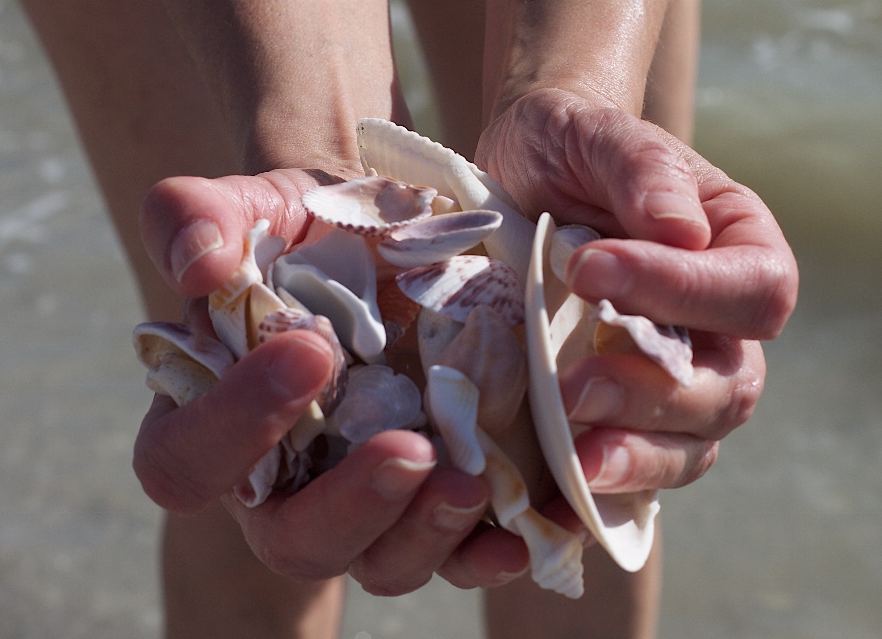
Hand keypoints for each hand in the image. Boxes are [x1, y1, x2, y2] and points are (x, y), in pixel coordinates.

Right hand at [136, 169, 527, 593]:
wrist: (386, 241)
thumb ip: (195, 218)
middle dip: (350, 506)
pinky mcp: (428, 500)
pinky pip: (454, 555)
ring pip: (378, 562)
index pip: (188, 459)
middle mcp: (283, 482)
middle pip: (291, 540)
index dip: (236, 425)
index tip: (310, 349)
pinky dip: (487, 553)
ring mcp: (361, 500)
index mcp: (213, 421)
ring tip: (472, 484)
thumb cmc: (304, 232)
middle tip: (411, 447)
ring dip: (423, 536)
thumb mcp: (250, 207)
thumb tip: (196, 268)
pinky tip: (524, 533)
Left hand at [476, 88, 798, 493]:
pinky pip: (632, 464)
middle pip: (731, 386)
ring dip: (637, 456)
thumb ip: (642, 172)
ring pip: (693, 442)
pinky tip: (561, 495)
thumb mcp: (598, 136)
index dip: (683, 293)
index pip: (753, 292)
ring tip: (574, 460)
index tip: (589, 268)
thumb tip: (682, 230)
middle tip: (573, 387)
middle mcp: (717, 325)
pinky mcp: (615, 412)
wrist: (519, 177)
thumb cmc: (568, 149)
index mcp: (735, 251)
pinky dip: (603, 487)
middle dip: (655, 394)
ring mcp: (668, 377)